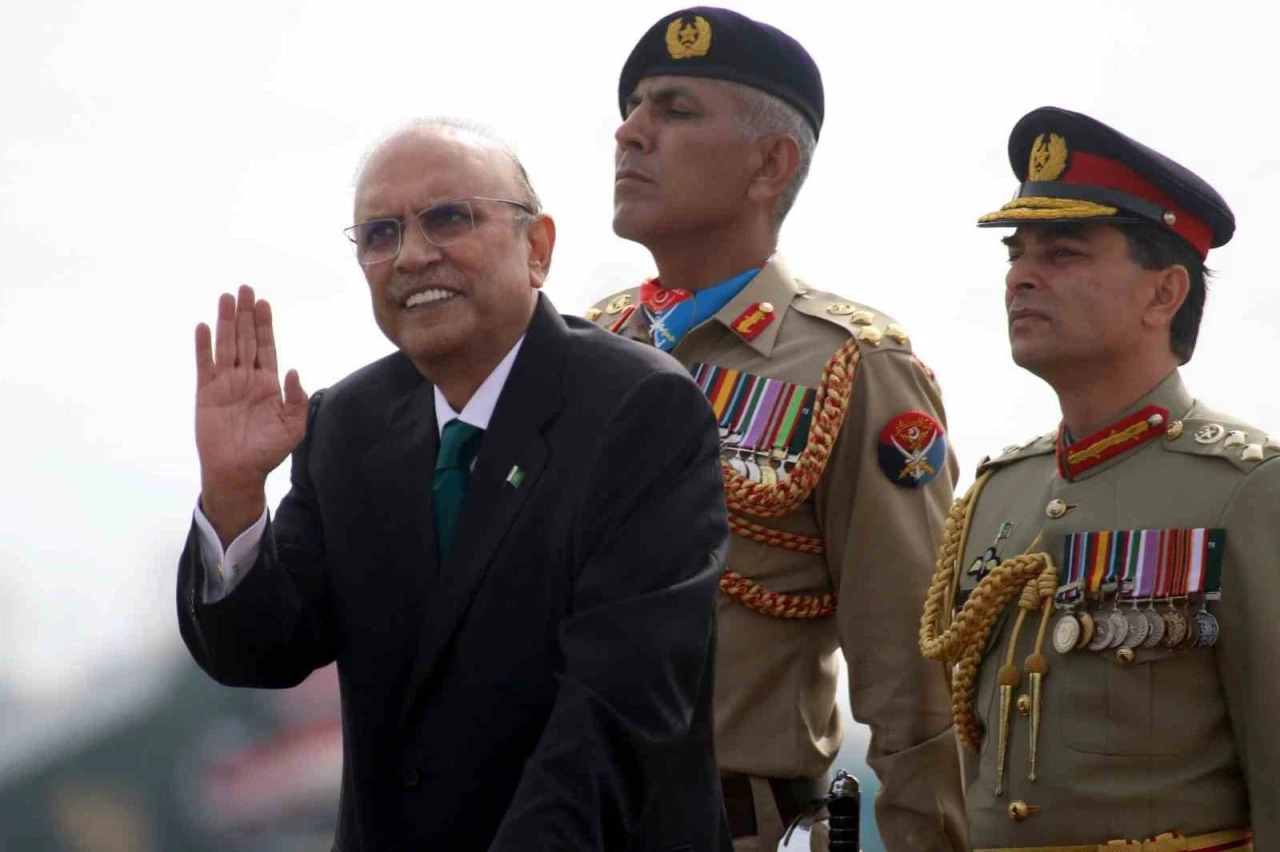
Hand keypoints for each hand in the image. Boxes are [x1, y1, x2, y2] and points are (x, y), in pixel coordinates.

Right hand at [195, 285, 307, 542]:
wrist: (238, 472)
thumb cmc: (267, 453)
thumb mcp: (292, 427)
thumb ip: (296, 398)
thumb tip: (294, 370)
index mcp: (269, 385)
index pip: (267, 347)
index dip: (264, 325)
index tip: (263, 302)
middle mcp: (247, 379)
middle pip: (245, 339)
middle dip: (246, 314)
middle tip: (245, 288)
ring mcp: (226, 384)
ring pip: (226, 345)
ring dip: (225, 322)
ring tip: (226, 297)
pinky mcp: (206, 393)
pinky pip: (204, 364)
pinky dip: (203, 346)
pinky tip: (204, 326)